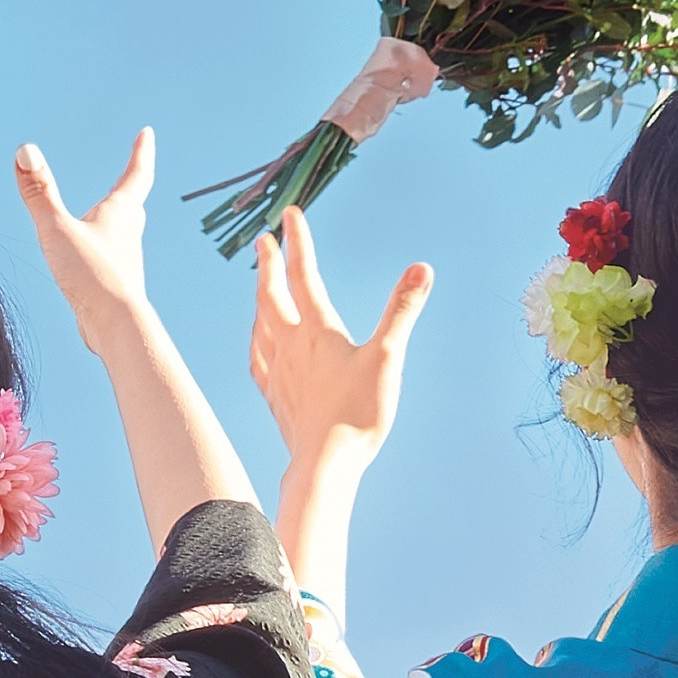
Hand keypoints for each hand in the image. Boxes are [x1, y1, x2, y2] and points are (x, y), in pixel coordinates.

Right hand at [12, 132, 158, 352]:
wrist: (115, 326)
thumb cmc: (92, 275)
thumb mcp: (57, 229)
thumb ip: (39, 193)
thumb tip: (25, 150)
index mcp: (119, 214)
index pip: (135, 174)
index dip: (140, 152)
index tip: (146, 133)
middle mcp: (127, 234)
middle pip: (133, 203)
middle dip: (131, 186)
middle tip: (135, 171)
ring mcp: (123, 261)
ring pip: (123, 232)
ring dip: (117, 219)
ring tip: (110, 216)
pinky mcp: (114, 285)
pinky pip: (110, 259)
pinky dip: (103, 250)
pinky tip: (93, 262)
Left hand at [249, 210, 430, 477]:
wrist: (326, 465)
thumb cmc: (359, 413)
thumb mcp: (387, 357)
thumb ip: (401, 311)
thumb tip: (421, 269)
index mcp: (318, 330)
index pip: (304, 274)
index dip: (298, 240)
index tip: (290, 213)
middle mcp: (291, 346)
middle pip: (271, 295)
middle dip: (269, 264)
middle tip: (264, 240)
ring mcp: (278, 372)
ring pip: (260, 324)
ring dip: (259, 299)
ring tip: (259, 286)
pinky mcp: (275, 397)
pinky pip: (258, 359)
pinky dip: (256, 340)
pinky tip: (258, 343)